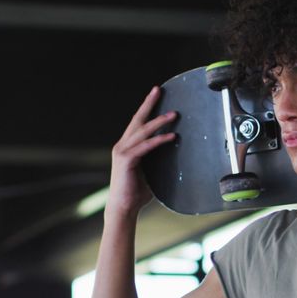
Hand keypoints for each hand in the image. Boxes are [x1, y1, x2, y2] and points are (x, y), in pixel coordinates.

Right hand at [107, 86, 176, 217]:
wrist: (123, 207)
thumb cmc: (136, 192)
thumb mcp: (149, 171)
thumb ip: (156, 160)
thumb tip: (173, 155)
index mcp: (126, 146)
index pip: (137, 123)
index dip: (146, 108)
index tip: (155, 94)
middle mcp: (122, 145)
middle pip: (137, 120)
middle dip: (148, 104)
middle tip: (158, 90)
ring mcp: (122, 152)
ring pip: (142, 131)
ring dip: (159, 121)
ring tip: (174, 114)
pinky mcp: (126, 160)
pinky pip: (145, 146)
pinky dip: (159, 140)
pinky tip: (171, 136)